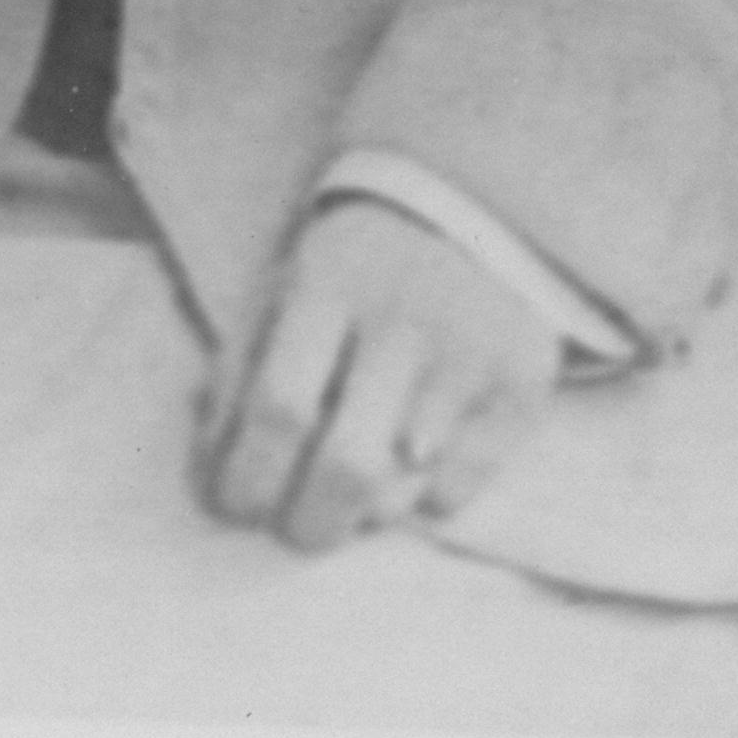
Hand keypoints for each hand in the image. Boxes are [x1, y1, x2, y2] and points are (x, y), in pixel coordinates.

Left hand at [199, 197, 559, 550]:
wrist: (471, 208)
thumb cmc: (354, 267)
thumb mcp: (284, 288)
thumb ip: (241, 369)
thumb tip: (215, 468)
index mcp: (328, 286)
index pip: (278, 407)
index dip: (248, 476)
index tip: (238, 507)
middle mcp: (404, 320)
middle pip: (347, 463)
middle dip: (309, 523)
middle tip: (300, 529)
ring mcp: (471, 354)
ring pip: (405, 487)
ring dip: (365, 512)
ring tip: (354, 493)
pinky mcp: (522, 385)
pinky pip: (460, 487)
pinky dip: (425, 499)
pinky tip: (414, 465)